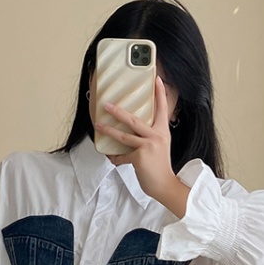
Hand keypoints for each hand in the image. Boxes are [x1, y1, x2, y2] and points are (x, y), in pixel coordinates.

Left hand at [94, 76, 190, 217]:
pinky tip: (113, 158)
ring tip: (98, 126)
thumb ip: (150, 138)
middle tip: (106, 105)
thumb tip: (132, 134)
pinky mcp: (139, 156)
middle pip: (134, 119)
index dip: (160, 94)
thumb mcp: (160, 148)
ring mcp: (148, 146)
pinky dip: (116, 158)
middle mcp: (156, 136)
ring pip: (124, 135)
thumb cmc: (160, 168)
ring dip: (109, 130)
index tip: (156, 79)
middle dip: (118, 111)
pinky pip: (122, 155)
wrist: (165, 185)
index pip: (162, 109)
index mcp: (162, 132)